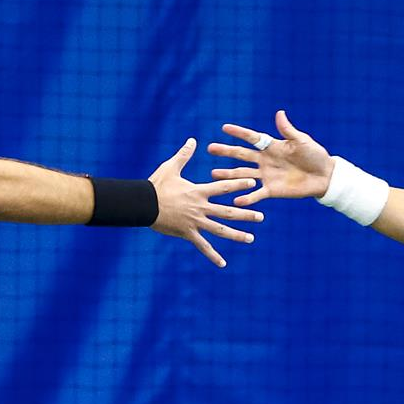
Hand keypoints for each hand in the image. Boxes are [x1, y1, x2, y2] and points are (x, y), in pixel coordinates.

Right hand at [147, 138, 260, 266]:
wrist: (142, 204)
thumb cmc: (156, 184)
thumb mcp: (170, 167)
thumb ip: (184, 155)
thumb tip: (192, 140)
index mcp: (198, 192)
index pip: (223, 187)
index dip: (239, 184)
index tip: (253, 183)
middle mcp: (200, 208)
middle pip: (228, 211)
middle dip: (246, 214)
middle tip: (261, 216)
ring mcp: (195, 222)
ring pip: (220, 230)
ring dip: (237, 235)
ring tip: (251, 238)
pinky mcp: (187, 233)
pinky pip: (203, 246)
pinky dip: (213, 255)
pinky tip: (223, 264)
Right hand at [208, 110, 333, 204]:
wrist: (324, 176)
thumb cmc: (315, 155)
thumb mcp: (302, 140)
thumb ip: (288, 130)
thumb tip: (279, 113)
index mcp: (272, 146)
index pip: (252, 138)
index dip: (239, 133)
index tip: (224, 128)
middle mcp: (265, 161)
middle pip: (241, 155)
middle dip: (226, 152)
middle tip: (210, 149)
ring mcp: (266, 176)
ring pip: (243, 175)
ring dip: (229, 175)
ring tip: (213, 175)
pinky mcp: (272, 190)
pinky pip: (256, 194)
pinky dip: (247, 197)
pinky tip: (235, 200)